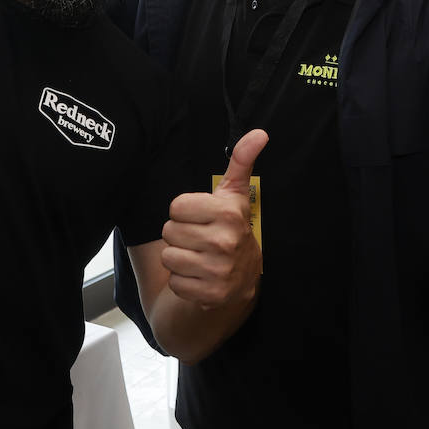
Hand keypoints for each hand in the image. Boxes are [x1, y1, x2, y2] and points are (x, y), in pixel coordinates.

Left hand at [161, 129, 266, 307]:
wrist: (243, 277)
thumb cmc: (231, 227)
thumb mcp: (234, 193)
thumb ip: (242, 160)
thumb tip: (260, 133)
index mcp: (228, 214)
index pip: (176, 207)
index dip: (184, 211)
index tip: (201, 217)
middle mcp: (225, 242)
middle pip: (169, 231)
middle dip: (180, 234)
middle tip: (199, 237)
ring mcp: (218, 271)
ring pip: (168, 257)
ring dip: (179, 257)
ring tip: (198, 256)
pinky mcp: (210, 295)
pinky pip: (175, 282)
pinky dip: (183, 280)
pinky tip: (200, 275)